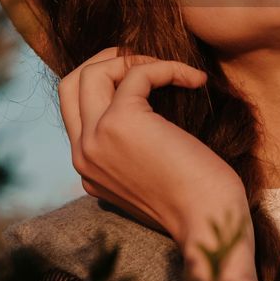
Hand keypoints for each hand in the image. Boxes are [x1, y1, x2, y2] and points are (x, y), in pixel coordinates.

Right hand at [58, 46, 249, 250]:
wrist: (209, 222)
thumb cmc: (195, 200)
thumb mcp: (150, 173)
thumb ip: (132, 147)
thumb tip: (148, 109)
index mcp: (87, 167)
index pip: (74, 108)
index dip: (106, 83)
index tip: (144, 77)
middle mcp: (82, 153)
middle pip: (71, 83)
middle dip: (106, 60)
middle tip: (146, 59)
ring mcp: (96, 137)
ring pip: (92, 71)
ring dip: (132, 58)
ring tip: (172, 69)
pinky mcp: (121, 122)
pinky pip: (138, 72)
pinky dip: (168, 67)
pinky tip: (195, 80)